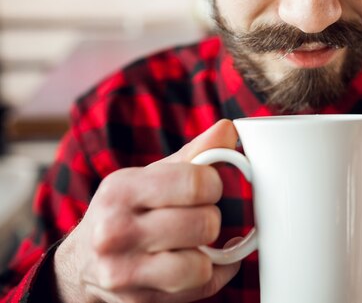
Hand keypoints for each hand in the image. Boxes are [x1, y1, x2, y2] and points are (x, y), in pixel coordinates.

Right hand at [53, 119, 240, 302]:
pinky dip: (207, 275)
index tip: (208, 187)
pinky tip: (194, 262)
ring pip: (201, 265)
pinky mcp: (137, 301)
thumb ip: (194, 154)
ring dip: (207, 253)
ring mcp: (123, 272)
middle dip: (210, 219)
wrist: (80, 265)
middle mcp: (115, 232)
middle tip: (198, 217)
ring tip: (192, 243)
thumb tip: (228, 129)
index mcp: (121, 190)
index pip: (195, 183)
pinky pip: (199, 289)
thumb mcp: (149, 176)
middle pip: (204, 224)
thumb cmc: (125, 211)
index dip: (214, 184)